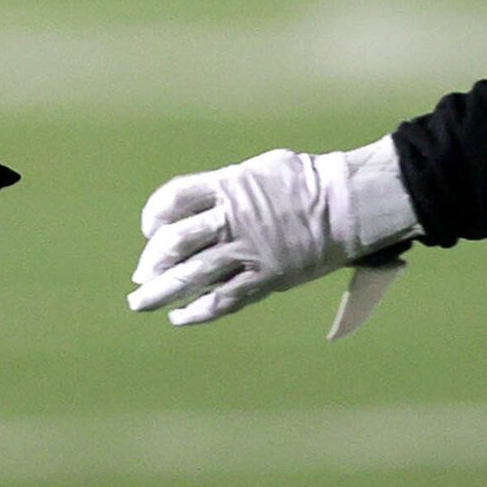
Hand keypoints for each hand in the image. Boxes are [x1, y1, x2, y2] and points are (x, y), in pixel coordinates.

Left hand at [128, 137, 419, 331]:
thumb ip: (229, 185)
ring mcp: (247, 250)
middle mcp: (231, 218)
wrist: (347, 204)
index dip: (154, 214)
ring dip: (161, 292)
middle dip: (151, 262)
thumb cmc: (307, 180)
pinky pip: (223, 298)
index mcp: (228, 185)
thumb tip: (204, 199)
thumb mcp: (261, 169)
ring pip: (191, 275)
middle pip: (174, 242)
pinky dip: (197, 310)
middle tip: (139, 278)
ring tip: (140, 303)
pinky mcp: (264, 276)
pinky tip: (180, 317)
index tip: (149, 228)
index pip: (173, 198)